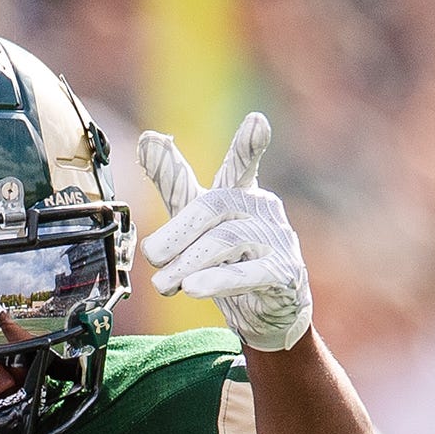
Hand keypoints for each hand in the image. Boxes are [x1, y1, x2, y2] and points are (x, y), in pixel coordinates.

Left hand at [136, 112, 312, 351]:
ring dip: (187, 263)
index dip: (247, 146)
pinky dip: (217, 280)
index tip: (258, 121)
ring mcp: (278, 241)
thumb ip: (175, 184)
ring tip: (162, 284)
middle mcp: (263, 210)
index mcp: (240, 193)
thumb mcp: (196, 221)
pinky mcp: (285, 274)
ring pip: (226, 242)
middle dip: (178, 231)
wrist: (265, 313)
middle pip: (215, 207)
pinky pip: (249, 274)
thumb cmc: (228, 259)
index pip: (239, 165)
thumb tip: (149, 137)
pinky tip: (193, 288)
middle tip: (151, 255)